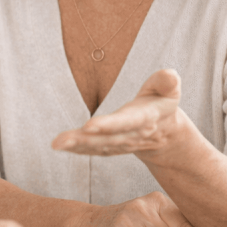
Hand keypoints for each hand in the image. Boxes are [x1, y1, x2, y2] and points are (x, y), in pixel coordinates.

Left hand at [51, 69, 182, 159]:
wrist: (166, 132)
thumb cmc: (162, 101)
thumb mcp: (170, 89)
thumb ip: (167, 82)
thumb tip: (170, 75)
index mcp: (146, 118)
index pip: (126, 122)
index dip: (109, 125)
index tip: (89, 126)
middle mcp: (132, 134)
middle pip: (106, 138)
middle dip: (83, 140)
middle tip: (60, 140)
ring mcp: (121, 144)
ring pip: (97, 146)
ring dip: (76, 146)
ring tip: (56, 143)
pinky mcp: (112, 147)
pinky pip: (94, 150)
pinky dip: (77, 150)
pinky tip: (61, 146)